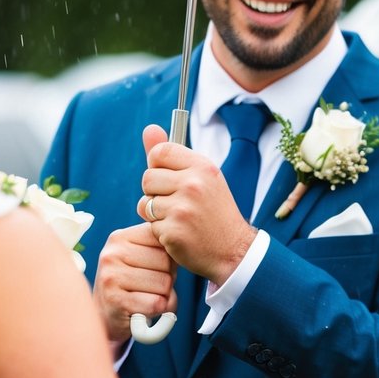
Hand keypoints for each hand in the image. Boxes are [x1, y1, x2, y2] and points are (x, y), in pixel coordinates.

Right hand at [94, 220, 177, 342]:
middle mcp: (112, 254)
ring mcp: (111, 277)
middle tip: (152, 286)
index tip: (157, 266)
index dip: (169, 256)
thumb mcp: (139, 258)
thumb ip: (157, 246)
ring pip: (164, 284)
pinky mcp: (116, 301)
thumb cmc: (131, 285)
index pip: (162, 237)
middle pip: (166, 261)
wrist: (106, 317)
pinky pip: (157, 303)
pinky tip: (145, 309)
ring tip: (147, 297)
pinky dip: (158, 310)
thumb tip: (182, 247)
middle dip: (168, 277)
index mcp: (119, 238)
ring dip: (164, 296)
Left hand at [139, 124, 256, 283]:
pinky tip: (179, 234)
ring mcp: (182, 208)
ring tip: (177, 219)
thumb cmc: (215, 211)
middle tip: (175, 203)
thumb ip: (173, 156)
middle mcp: (193, 184)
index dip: (157, 165)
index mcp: (202, 167)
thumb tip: (148, 127)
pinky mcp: (173, 231)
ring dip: (155, 214)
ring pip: (145, 203)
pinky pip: (149, 225)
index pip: (160, 152)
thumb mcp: (202, 178)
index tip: (167, 178)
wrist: (233, 250)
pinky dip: (160, 232)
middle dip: (154, 192)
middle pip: (147, 178)